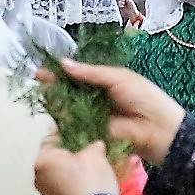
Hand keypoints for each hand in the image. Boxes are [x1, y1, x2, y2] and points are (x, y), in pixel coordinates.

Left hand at [34, 139, 121, 194]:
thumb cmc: (90, 179)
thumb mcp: (95, 154)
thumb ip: (91, 144)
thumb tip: (94, 145)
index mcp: (42, 160)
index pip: (51, 138)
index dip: (66, 131)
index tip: (76, 126)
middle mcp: (37, 175)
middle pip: (54, 155)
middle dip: (69, 149)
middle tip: (85, 144)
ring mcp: (44, 189)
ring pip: (58, 169)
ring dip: (71, 164)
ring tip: (88, 159)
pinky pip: (62, 181)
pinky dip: (71, 176)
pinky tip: (86, 174)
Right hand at [40, 57, 185, 165]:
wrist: (157, 129)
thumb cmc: (144, 98)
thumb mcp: (119, 78)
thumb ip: (91, 72)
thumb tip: (64, 64)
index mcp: (104, 81)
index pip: (78, 73)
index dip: (62, 69)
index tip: (44, 65)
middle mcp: (94, 96)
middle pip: (69, 88)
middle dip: (53, 81)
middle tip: (37, 76)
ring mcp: (90, 114)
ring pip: (68, 104)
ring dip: (54, 96)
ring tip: (41, 87)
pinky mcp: (87, 130)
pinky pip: (71, 121)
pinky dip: (61, 115)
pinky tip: (50, 105)